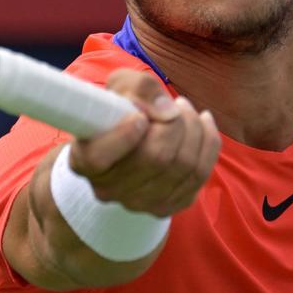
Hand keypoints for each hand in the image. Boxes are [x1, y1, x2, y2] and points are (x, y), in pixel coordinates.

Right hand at [68, 69, 221, 216]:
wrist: (130, 140)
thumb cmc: (120, 110)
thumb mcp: (120, 87)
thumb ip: (139, 87)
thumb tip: (168, 111)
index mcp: (84, 160)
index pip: (99, 157)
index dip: (124, 134)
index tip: (139, 116)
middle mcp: (109, 189)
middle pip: (156, 157)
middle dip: (175, 122)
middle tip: (175, 104)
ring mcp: (140, 202)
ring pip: (184, 165)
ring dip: (193, 128)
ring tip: (185, 110)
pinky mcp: (170, 205)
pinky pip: (201, 174)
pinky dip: (208, 141)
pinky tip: (202, 123)